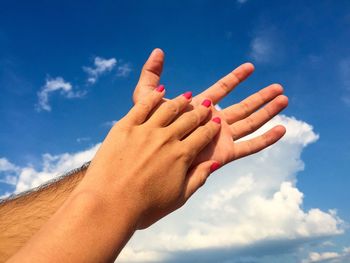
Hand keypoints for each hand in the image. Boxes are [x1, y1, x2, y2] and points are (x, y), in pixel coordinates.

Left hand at [80, 87, 221, 228]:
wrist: (108, 204)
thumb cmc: (144, 207)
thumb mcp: (178, 198)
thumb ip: (198, 178)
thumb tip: (214, 163)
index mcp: (181, 156)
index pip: (203, 135)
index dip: (212, 127)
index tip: (216, 122)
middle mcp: (166, 139)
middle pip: (189, 119)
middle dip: (201, 111)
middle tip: (208, 104)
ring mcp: (145, 130)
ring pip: (168, 109)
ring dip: (181, 101)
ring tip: (187, 96)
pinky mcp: (125, 127)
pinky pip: (142, 106)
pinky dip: (153, 96)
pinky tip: (160, 91)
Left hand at [133, 49, 287, 165]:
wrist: (143, 165)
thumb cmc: (141, 132)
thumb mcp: (145, 98)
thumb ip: (151, 75)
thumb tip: (158, 51)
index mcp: (198, 109)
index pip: (222, 89)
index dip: (236, 78)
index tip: (250, 67)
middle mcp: (212, 123)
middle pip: (242, 106)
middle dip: (260, 96)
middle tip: (278, 87)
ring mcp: (219, 138)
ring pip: (250, 122)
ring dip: (267, 111)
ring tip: (284, 98)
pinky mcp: (223, 154)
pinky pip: (248, 147)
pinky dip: (265, 139)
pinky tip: (281, 129)